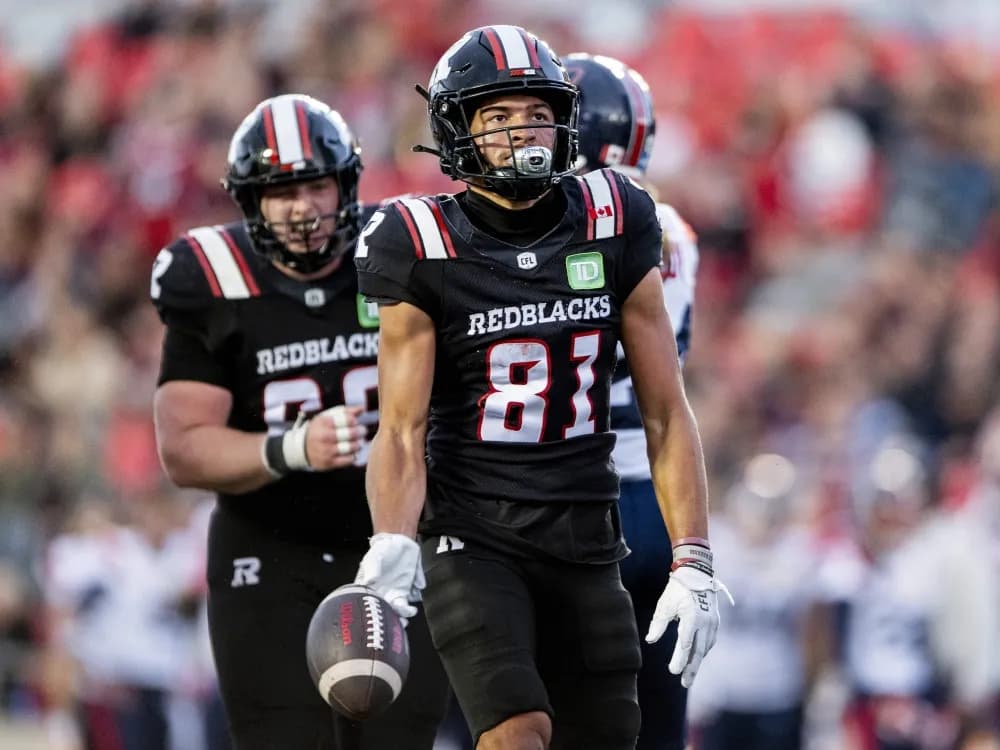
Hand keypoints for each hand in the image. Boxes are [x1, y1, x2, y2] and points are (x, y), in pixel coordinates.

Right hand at [305, 405, 366, 469]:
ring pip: (352, 447)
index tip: (354, 422)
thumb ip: (345, 412)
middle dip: (361, 431)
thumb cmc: (320, 429)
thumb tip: (362, 409)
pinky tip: (352, 452)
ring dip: (358, 444)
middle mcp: (325, 437)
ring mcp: (327, 451)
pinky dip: (353, 455)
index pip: (348, 419)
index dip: (354, 421)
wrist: (301, 448)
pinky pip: (349, 459)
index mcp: (324, 422)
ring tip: (358, 442)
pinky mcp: (329, 463)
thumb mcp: (328, 417)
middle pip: (351, 433)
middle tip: (362, 431)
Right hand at [355, 533, 423, 621]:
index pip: (373, 606)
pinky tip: (416, 590)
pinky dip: (416, 595)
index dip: (377, 614)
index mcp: (371, 590)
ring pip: (401, 609)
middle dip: (393, 619)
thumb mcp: (374, 557)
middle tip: (399, 621)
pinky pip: (414, 597)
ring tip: (409, 611)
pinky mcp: (410, 588)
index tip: (382, 616)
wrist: (398, 540)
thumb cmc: (381, 550)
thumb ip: (372, 569)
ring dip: (405, 613)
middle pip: (388, 612)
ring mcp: (397, 592)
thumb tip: (369, 580)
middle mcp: (384, 595)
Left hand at [645, 566, 730, 687]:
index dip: (680, 659)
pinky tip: (696, 658)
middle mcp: (705, 622)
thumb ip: (658, 624)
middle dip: (691, 668)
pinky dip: (703, 651)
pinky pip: (710, 641)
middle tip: (685, 683)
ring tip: (689, 675)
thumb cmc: (677, 589)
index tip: (673, 672)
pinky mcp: (715, 621)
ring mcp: (712, 622)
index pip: (686, 644)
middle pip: (698, 651)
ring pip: (705, 647)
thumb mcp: (664, 604)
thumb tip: (650, 640)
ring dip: (697, 661)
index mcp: (691, 617)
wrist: (696, 573)